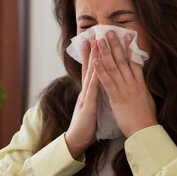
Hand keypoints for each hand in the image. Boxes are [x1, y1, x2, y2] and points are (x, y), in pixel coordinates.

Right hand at [64, 39, 98, 158]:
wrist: (76, 140)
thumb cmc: (86, 126)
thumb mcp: (92, 108)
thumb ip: (94, 97)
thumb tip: (100, 88)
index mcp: (88, 92)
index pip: (91, 70)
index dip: (92, 56)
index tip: (95, 41)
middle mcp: (86, 91)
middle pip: (89, 67)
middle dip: (92, 50)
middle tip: (94, 34)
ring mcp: (86, 96)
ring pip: (90, 73)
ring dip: (93, 57)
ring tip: (95, 43)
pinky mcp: (88, 104)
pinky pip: (93, 88)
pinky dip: (95, 76)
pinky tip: (97, 66)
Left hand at [94, 31, 157, 137]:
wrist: (145, 132)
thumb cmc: (146, 119)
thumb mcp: (148, 100)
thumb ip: (143, 89)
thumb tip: (141, 82)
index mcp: (140, 84)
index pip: (136, 61)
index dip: (131, 47)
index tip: (128, 35)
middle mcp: (133, 84)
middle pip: (123, 61)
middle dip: (116, 45)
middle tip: (109, 31)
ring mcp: (125, 90)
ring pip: (114, 68)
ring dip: (106, 53)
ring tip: (100, 40)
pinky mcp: (116, 98)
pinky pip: (107, 82)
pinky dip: (101, 71)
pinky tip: (95, 61)